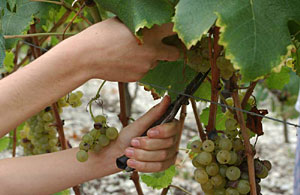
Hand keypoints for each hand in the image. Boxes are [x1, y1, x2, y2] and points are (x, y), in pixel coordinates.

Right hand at [65, 17, 179, 81]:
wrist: (87, 57)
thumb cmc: (102, 35)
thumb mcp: (123, 22)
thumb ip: (140, 24)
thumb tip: (147, 23)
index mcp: (151, 32)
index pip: (175, 29)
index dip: (174, 29)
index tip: (170, 30)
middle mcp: (153, 51)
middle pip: (175, 54)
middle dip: (172, 51)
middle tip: (162, 47)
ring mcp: (146, 66)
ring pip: (155, 62)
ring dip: (149, 58)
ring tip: (129, 52)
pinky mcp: (138, 77)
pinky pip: (143, 70)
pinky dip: (137, 66)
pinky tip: (123, 61)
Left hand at [115, 96, 179, 171]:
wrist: (116, 153)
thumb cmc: (127, 136)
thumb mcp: (139, 123)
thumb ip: (154, 113)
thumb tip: (167, 98)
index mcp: (167, 126)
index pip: (174, 128)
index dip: (162, 131)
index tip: (149, 132)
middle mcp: (171, 139)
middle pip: (167, 144)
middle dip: (147, 144)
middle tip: (132, 142)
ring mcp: (169, 154)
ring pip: (162, 157)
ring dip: (142, 155)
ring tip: (128, 152)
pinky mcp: (164, 166)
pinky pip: (158, 168)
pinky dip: (143, 165)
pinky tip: (132, 162)